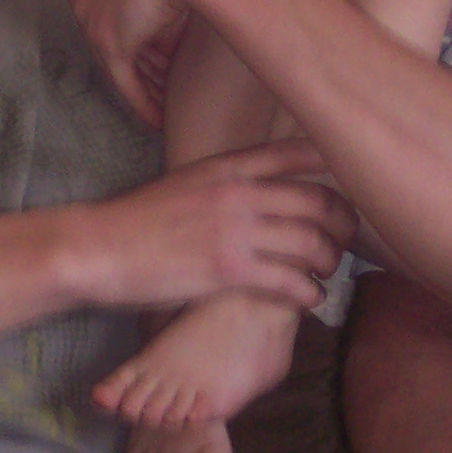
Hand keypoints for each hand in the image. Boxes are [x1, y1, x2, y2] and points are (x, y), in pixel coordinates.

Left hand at [67, 0, 236, 126]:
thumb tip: (175, 2)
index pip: (114, 5)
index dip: (139, 29)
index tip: (160, 49)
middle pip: (115, 33)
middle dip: (143, 59)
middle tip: (167, 81)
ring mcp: (93, 16)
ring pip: (120, 60)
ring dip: (147, 83)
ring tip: (167, 102)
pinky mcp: (110, 42)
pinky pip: (124, 81)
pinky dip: (142, 102)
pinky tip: (157, 118)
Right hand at [77, 142, 355, 310]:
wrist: (100, 247)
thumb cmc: (139, 220)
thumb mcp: (188, 182)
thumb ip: (226, 182)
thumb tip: (256, 189)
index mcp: (228, 165)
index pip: (296, 154)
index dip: (332, 166)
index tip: (351, 179)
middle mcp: (240, 191)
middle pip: (317, 200)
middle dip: (343, 221)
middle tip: (347, 238)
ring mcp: (236, 230)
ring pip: (310, 242)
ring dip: (329, 260)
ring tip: (327, 271)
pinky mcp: (229, 270)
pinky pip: (289, 279)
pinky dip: (308, 291)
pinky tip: (310, 298)